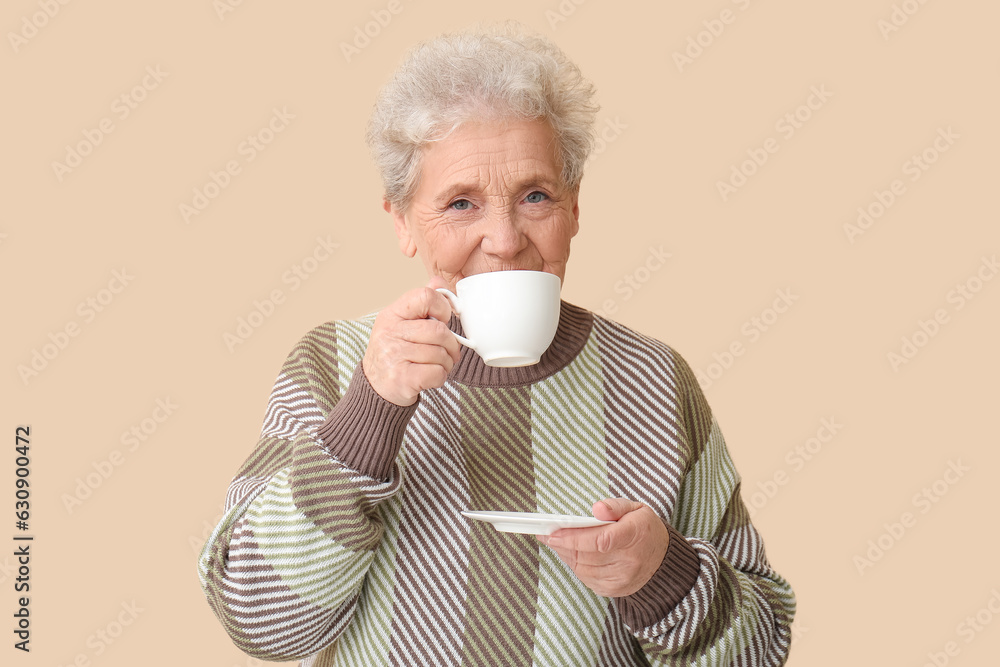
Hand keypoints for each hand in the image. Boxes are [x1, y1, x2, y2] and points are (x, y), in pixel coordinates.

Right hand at [362, 277, 461, 405]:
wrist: (376, 388)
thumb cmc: (395, 353)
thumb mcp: (402, 323)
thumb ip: (422, 303)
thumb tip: (439, 282)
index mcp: (392, 314)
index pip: (425, 296)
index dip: (442, 308)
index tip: (443, 320)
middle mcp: (389, 332)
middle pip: (438, 330)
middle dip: (451, 344)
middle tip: (448, 352)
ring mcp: (393, 355)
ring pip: (441, 354)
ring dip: (446, 363)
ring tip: (436, 365)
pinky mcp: (401, 378)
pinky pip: (437, 373)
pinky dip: (440, 377)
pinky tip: (430, 377)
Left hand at [536, 498, 668, 597]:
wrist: (662, 562)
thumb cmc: (645, 530)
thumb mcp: (636, 508)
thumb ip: (615, 506)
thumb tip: (596, 508)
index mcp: (635, 535)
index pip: (601, 540)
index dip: (574, 537)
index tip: (554, 532)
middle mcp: (629, 561)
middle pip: (586, 554)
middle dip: (562, 543)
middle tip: (547, 533)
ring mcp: (621, 578)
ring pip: (582, 567)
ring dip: (566, 554)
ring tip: (557, 541)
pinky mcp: (614, 590)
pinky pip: (586, 577)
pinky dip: (575, 565)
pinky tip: (572, 553)